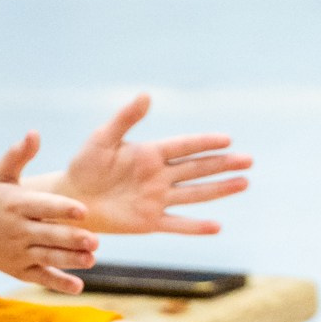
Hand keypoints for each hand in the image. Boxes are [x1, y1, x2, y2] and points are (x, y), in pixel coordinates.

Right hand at [0, 134, 99, 294]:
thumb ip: (18, 154)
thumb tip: (34, 133)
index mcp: (15, 204)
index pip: (41, 206)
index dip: (62, 209)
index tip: (83, 211)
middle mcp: (16, 230)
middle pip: (47, 235)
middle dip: (71, 239)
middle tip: (94, 240)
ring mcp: (18, 252)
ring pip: (47, 257)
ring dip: (69, 260)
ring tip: (91, 259)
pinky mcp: (19, 269)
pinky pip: (40, 277)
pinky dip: (58, 283)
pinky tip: (78, 287)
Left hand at [52, 93, 251, 234]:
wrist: (71, 198)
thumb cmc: (84, 165)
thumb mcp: (102, 139)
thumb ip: (125, 119)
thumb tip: (146, 94)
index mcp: (150, 153)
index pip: (184, 146)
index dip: (204, 142)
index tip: (227, 139)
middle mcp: (159, 176)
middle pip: (197, 168)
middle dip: (222, 164)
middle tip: (249, 160)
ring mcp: (157, 199)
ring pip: (194, 194)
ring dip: (219, 189)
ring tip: (244, 183)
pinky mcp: (149, 221)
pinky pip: (176, 224)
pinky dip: (195, 226)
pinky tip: (217, 226)